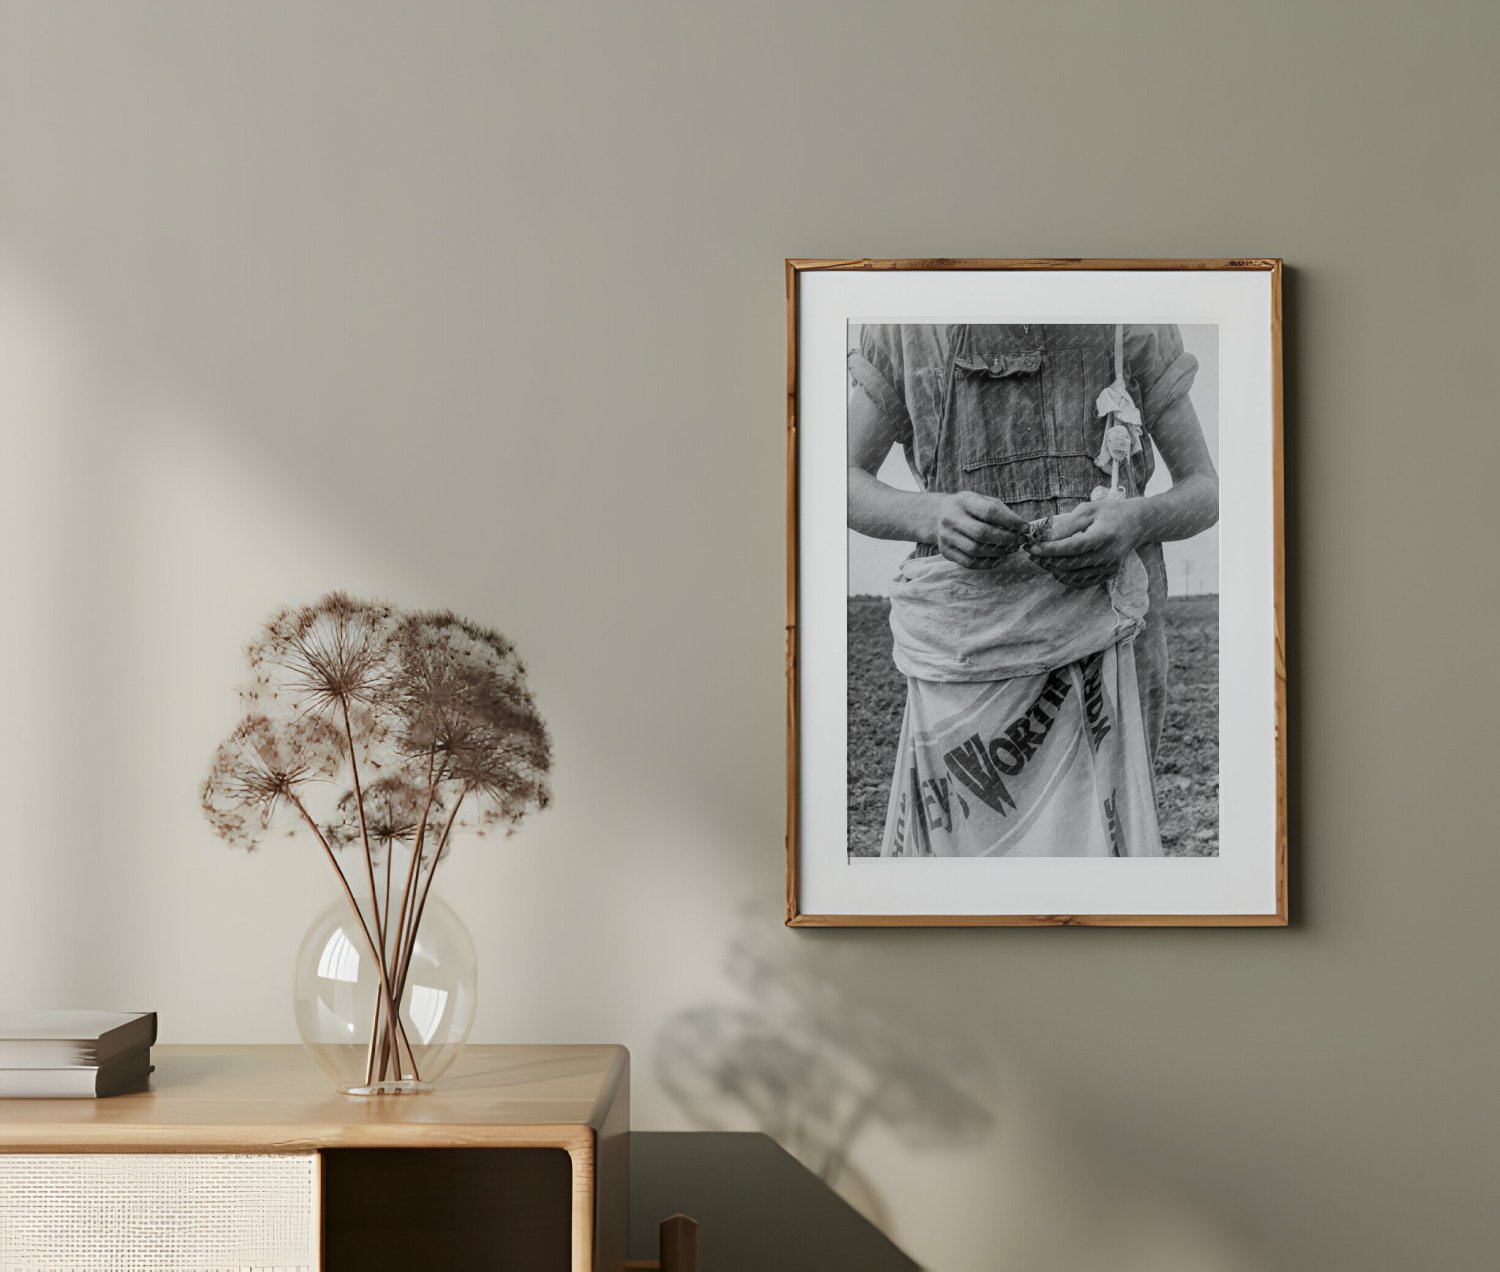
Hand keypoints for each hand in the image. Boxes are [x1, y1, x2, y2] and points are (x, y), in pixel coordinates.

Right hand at [931, 491, 1027, 569]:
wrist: (938, 515)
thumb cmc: (969, 509)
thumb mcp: (982, 501)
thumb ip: (1001, 512)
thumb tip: (1023, 529)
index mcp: (964, 501)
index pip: (989, 512)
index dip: (1010, 521)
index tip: (1025, 528)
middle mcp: (951, 518)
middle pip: (982, 533)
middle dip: (1006, 539)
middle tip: (1019, 541)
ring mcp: (947, 536)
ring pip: (976, 550)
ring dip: (998, 552)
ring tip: (1010, 549)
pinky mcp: (946, 552)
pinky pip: (969, 562)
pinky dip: (988, 563)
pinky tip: (999, 558)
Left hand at [1026, 498, 1145, 588]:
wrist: (1137, 523)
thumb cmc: (1110, 512)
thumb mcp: (1088, 509)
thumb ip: (1068, 524)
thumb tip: (1045, 537)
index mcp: (1103, 537)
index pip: (1071, 547)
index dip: (1049, 550)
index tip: (1031, 547)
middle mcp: (1107, 556)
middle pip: (1069, 564)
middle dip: (1046, 560)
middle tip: (1030, 553)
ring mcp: (1109, 568)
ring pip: (1072, 576)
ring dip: (1052, 569)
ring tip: (1039, 559)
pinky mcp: (1108, 575)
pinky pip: (1081, 582)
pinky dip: (1065, 577)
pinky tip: (1055, 567)